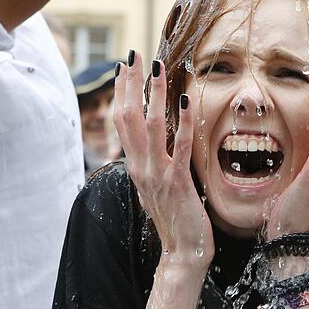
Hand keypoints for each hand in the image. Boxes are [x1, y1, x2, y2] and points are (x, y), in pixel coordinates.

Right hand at [115, 52, 212, 268]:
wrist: (182, 254)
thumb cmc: (175, 222)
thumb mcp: (156, 189)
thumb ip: (151, 166)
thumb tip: (150, 146)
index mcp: (135, 167)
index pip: (121, 122)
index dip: (121, 93)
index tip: (125, 67)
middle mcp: (140, 168)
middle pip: (127, 117)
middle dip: (130, 84)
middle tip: (134, 54)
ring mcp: (157, 175)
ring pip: (149, 126)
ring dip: (153, 94)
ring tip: (157, 67)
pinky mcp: (177, 183)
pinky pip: (179, 147)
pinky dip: (182, 123)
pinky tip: (186, 101)